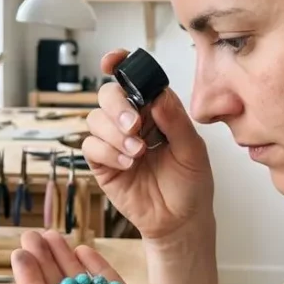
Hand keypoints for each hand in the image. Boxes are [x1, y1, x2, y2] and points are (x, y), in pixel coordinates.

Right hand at [84, 50, 213, 238]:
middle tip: (135, 125)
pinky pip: (90, 147)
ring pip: (95, 119)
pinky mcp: (102, 164)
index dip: (119, 65)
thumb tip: (159, 95)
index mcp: (155, 111)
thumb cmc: (191, 185)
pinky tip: (127, 165)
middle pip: (108, 95)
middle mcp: (132, 122)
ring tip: (137, 152)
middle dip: (117, 106)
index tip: (113, 62)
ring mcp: (115, 142)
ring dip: (114, 133)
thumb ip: (176, 121)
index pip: (133, 80)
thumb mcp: (193, 150)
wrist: (181, 222)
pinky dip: (107, 152)